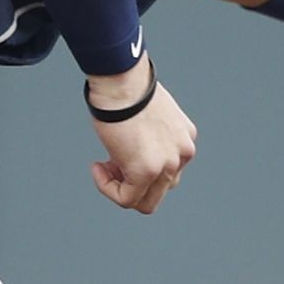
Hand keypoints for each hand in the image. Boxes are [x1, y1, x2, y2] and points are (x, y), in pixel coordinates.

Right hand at [88, 70, 196, 214]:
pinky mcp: (146, 171)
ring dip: (120, 187)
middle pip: (160, 188)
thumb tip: (135, 152)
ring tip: (104, 165)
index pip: (167, 170)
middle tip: (111, 162)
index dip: (140, 167)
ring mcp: (168, 165)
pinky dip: (108, 188)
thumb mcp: (149, 115)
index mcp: (185, 140)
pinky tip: (97, 168)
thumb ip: (151, 138)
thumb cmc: (127, 90)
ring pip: (145, 201)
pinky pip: (127, 198)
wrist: (122, 81)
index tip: (119, 153)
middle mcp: (183, 154)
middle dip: (133, 180)